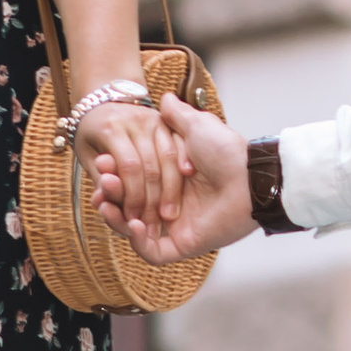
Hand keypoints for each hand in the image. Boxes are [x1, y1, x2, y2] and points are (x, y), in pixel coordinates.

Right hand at [92, 94, 254, 260]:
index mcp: (169, 180)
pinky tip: (133, 223)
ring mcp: (175, 227)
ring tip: (106, 202)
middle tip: (103, 183)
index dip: (112, 174)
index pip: (130, 183)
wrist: (248, 177)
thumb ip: (176, 116)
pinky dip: (138, 241)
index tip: (102, 163)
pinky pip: (152, 252)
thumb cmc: (227, 151)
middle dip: (109, 196)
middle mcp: (168, 204)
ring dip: (115, 219)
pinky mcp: (183, 245)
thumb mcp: (196, 126)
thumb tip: (164, 98)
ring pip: (133, 232)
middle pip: (126, 207)